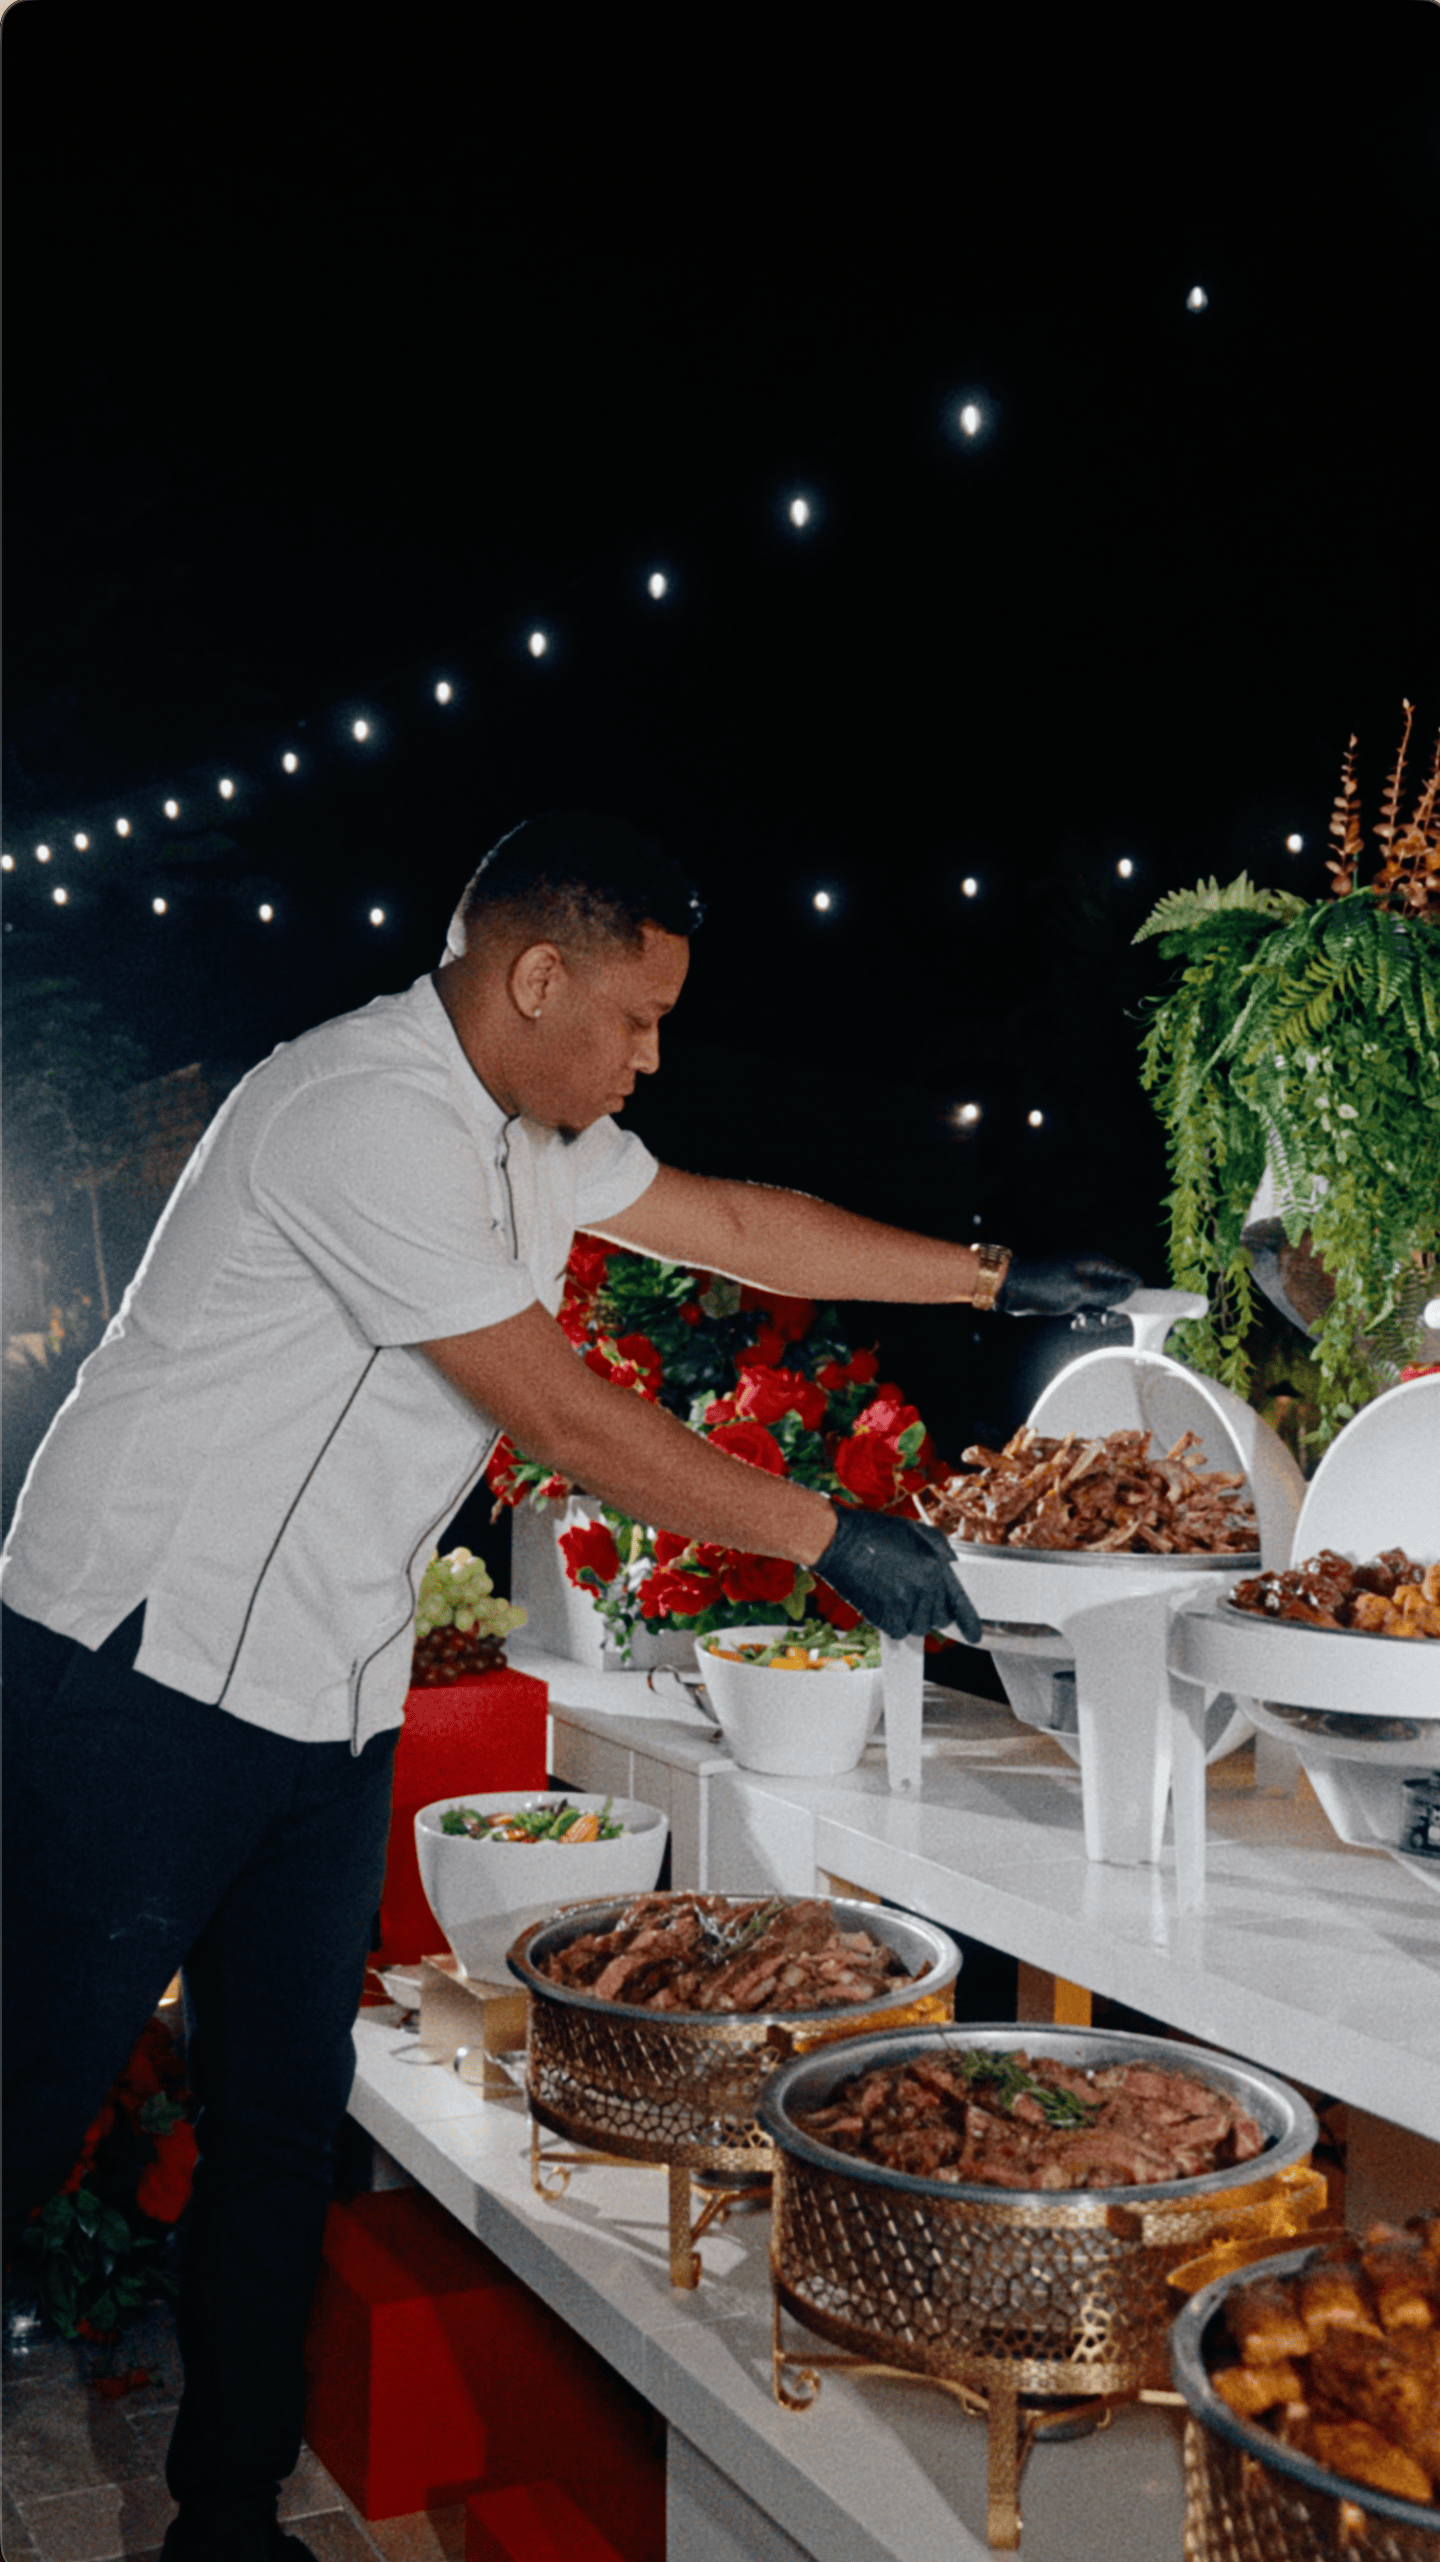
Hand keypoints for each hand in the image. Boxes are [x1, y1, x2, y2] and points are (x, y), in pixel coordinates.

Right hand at [815, 1508, 981, 1644]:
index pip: (960, 1603)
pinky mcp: (883, 1616)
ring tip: (898, 1595)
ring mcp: (902, 1604)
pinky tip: (886, 1604)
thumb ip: (942, 1551)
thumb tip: (953, 1570)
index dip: (969, 1622)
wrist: (838, 1541)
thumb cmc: (874, 1532)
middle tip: (917, 1596)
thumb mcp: (918, 1531)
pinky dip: (894, 1624)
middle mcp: (923, 1589)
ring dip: (913, 1617)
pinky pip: (899, 1632)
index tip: (973, 1634)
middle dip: (933, 1611)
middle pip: (940, 1619)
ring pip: (919, 1627)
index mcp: (935, 1567)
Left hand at [994, 1252, 1139, 1316]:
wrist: (1014, 1290)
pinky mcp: (1074, 1298)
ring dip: (1098, 1318)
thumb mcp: (1079, 1291)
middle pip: (1120, 1294)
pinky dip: (1087, 1320)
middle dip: (1115, 1312)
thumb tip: (1134, 1289)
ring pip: (1105, 1306)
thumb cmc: (1044, 1285)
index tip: (1137, 1313)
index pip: (1130, 1276)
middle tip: (1103, 1322)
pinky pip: (1090, 1311)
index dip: (1137, 1294)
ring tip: (1083, 1323)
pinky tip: (1076, 1324)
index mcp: (1098, 1264)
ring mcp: (1084, 1286)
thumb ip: (1108, 1292)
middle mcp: (1094, 1273)